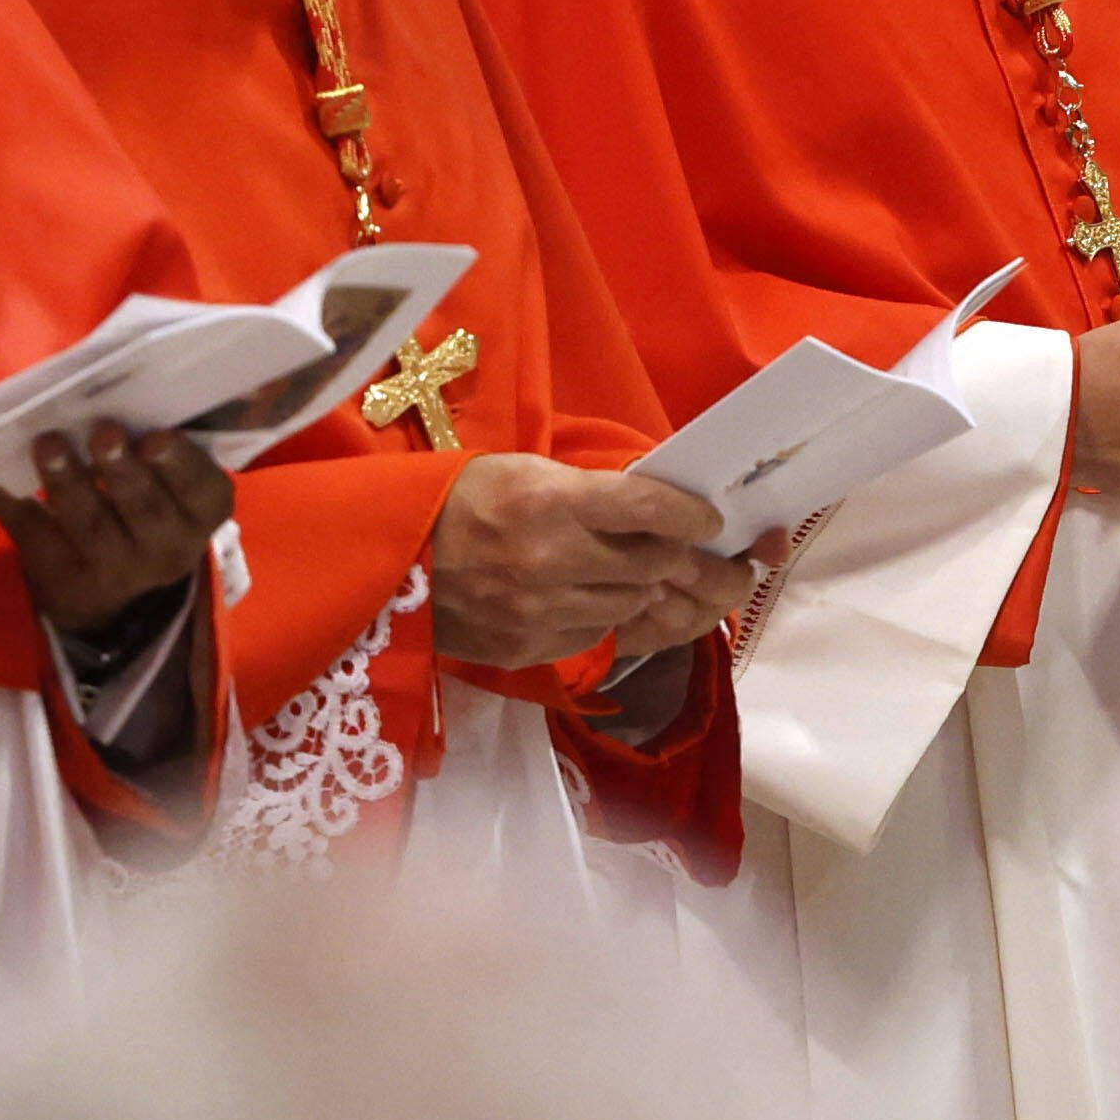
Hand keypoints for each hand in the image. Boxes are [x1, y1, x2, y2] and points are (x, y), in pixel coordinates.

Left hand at [0, 421, 232, 635]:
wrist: (110, 596)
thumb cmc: (143, 507)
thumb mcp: (169, 486)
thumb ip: (157, 444)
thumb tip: (122, 390)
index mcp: (197, 514)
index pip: (203, 490)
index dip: (181, 465)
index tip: (156, 437)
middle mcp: (164, 549)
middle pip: (145, 509)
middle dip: (122, 470)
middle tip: (104, 433)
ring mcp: (113, 571)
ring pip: (90, 525)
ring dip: (66, 481)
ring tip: (47, 444)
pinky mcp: (63, 578)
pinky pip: (33, 536)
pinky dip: (4, 505)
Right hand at [427, 456, 756, 670]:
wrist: (388, 560)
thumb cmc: (460, 500)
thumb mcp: (523, 470)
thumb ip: (591, 491)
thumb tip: (658, 509)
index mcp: (548, 502)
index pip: (647, 510)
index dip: (691, 517)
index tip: (712, 522)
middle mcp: (550, 560)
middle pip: (653, 567)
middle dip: (697, 566)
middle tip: (731, 566)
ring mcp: (540, 613)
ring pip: (633, 608)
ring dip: (661, 595)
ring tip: (690, 587)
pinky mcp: (530, 650)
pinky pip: (600, 637)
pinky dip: (621, 621)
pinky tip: (633, 606)